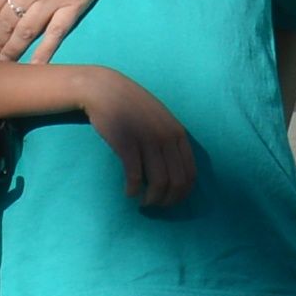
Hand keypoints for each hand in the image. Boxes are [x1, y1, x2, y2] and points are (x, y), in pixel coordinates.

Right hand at [89, 71, 201, 212]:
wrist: (105, 90)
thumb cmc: (132, 106)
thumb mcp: (160, 119)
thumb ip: (170, 140)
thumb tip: (176, 171)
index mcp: (178, 133)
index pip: (190, 174)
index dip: (182, 194)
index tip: (170, 201)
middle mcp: (167, 137)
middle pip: (176, 182)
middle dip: (167, 200)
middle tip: (155, 206)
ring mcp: (147, 140)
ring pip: (158, 182)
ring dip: (151, 199)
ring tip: (142, 202)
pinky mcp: (126, 143)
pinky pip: (134, 176)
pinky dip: (133, 190)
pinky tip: (128, 193)